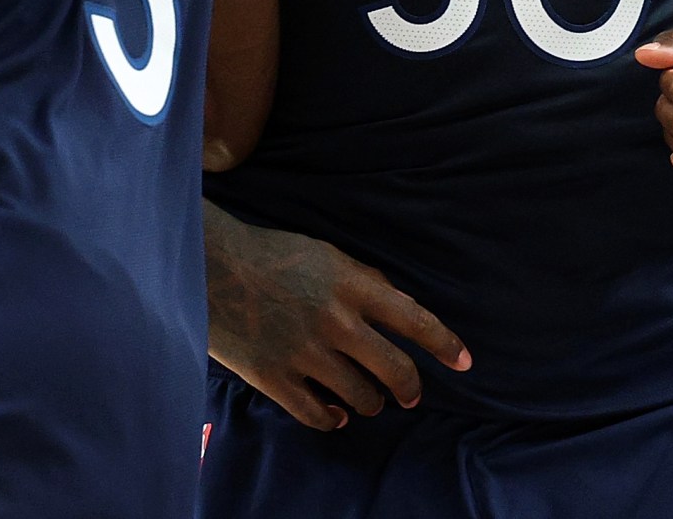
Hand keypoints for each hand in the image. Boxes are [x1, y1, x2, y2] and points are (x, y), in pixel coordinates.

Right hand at [204, 206, 469, 430]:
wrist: (207, 264)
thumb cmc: (269, 253)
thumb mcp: (325, 253)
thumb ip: (365, 280)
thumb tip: (403, 308)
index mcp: (350, 283)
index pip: (414, 319)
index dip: (445, 344)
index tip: (465, 362)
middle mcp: (334, 319)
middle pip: (394, 369)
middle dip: (410, 388)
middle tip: (411, 395)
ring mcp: (303, 351)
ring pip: (360, 397)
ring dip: (370, 403)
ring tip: (367, 401)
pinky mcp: (273, 376)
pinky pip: (317, 414)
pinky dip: (333, 419)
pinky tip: (335, 414)